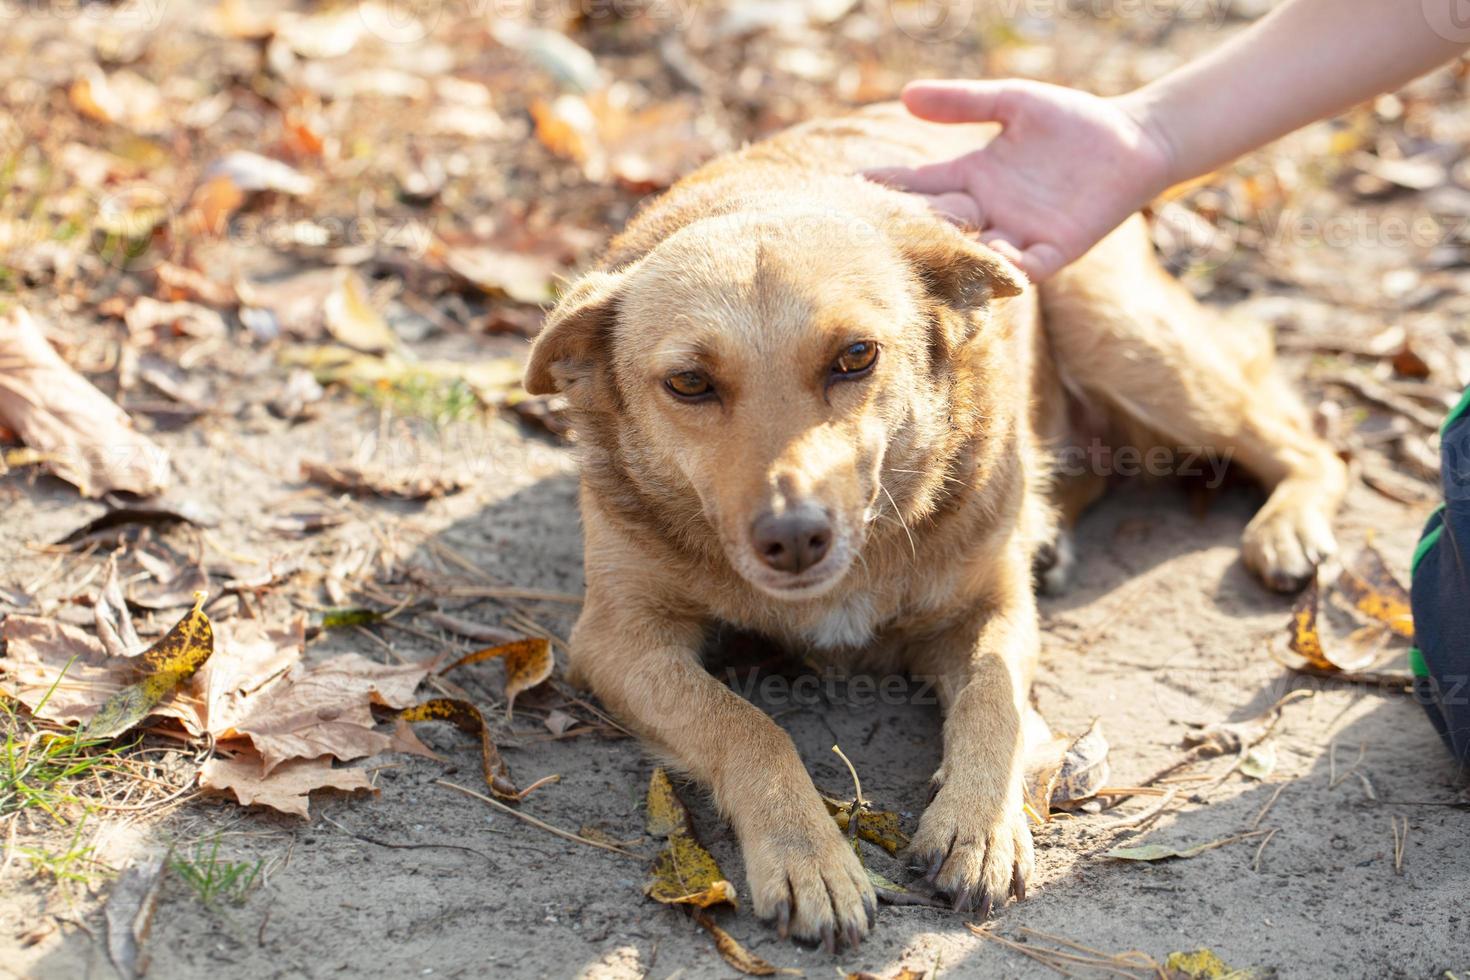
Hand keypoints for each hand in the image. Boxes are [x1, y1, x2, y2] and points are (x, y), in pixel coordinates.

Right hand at [867, 79, 1176, 280]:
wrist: (1134, 142)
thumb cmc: (1073, 121)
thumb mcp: (1013, 103)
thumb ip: (963, 103)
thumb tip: (905, 95)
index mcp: (973, 177)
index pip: (919, 185)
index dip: (888, 187)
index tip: (850, 187)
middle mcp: (989, 212)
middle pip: (938, 225)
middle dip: (909, 229)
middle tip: (871, 236)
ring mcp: (1018, 234)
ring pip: (973, 253)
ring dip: (952, 254)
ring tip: (923, 254)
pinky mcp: (1054, 250)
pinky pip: (1021, 269)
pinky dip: (1004, 269)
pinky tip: (988, 260)